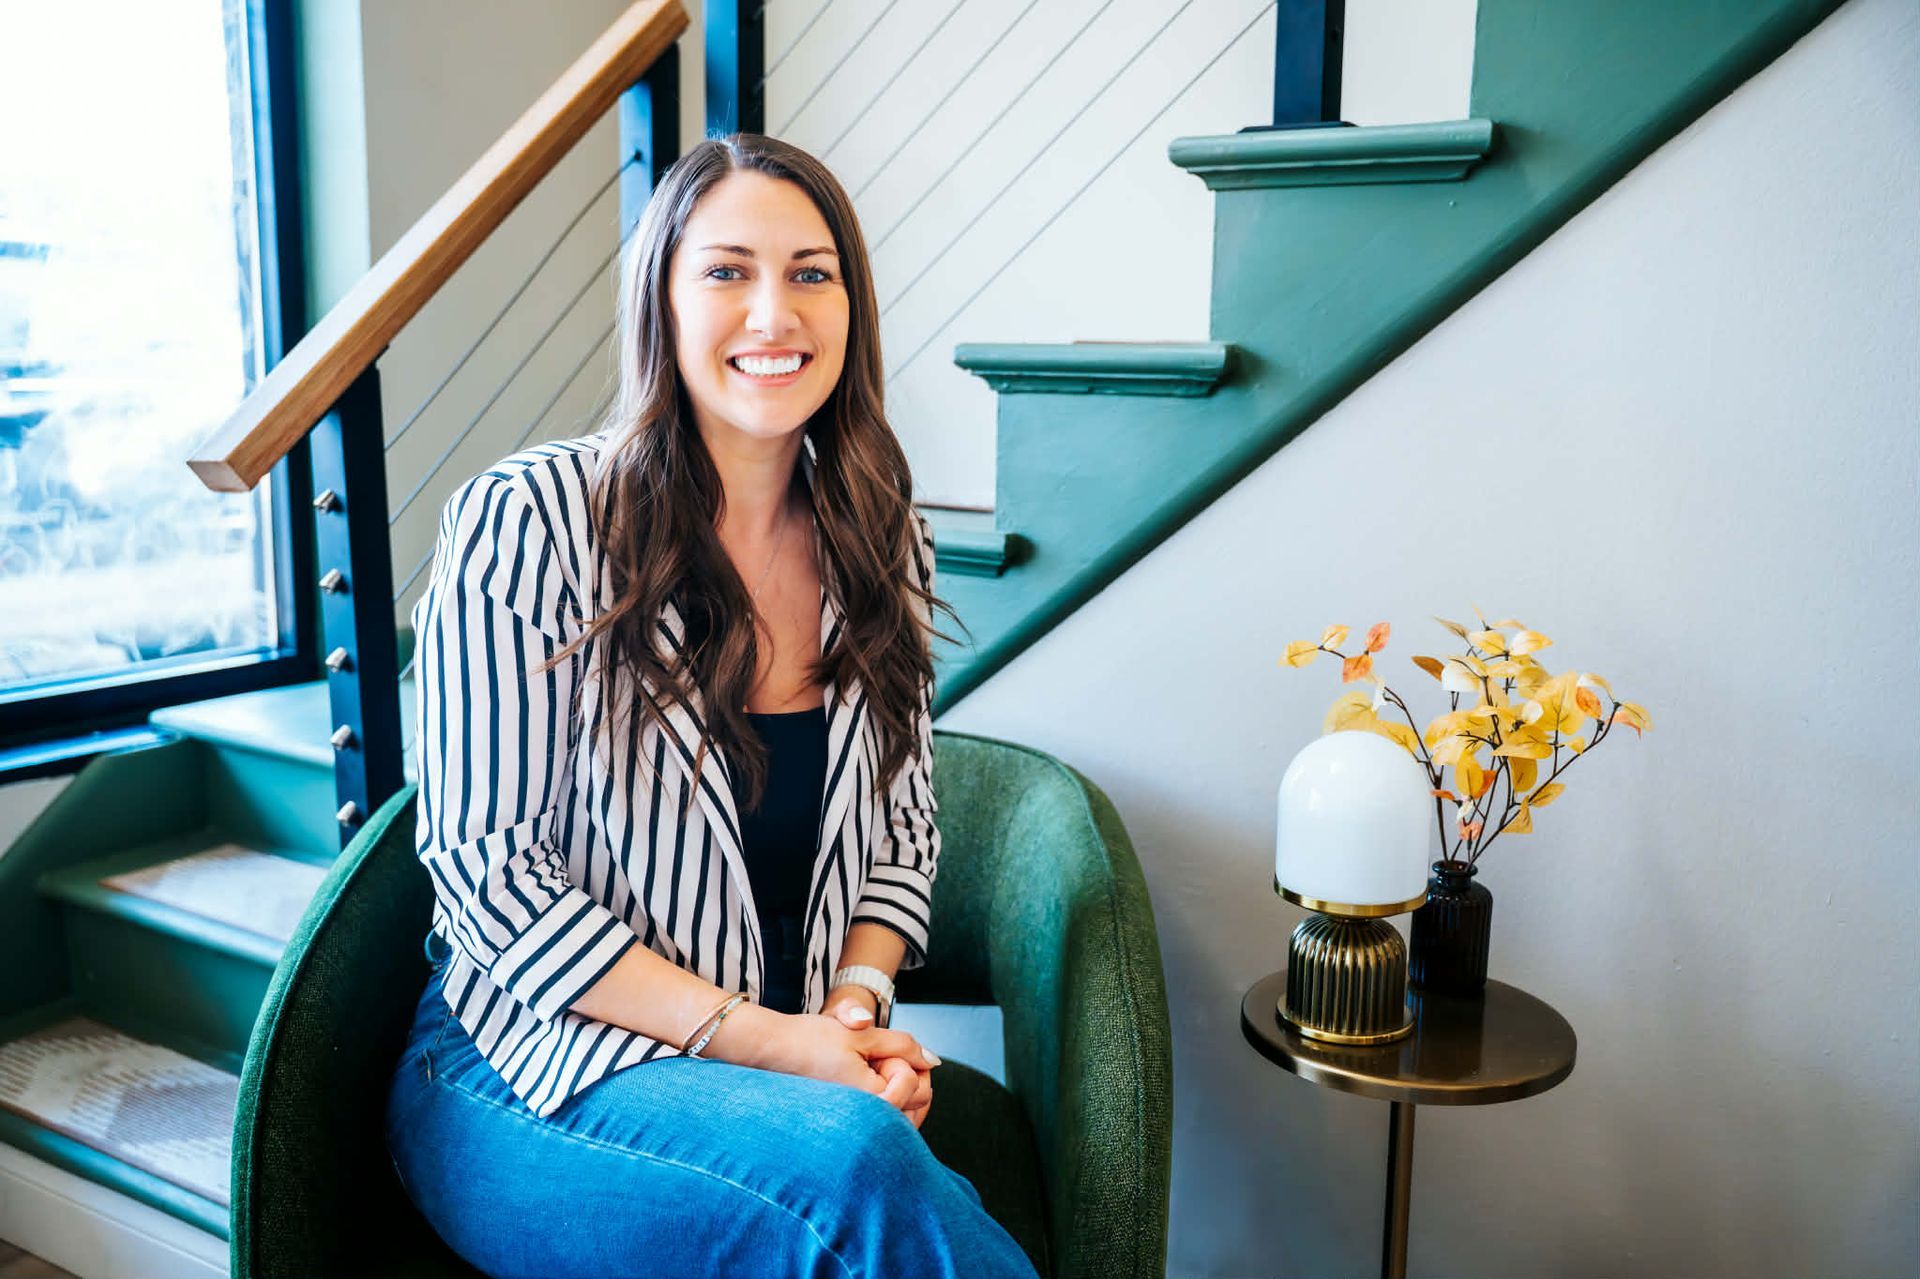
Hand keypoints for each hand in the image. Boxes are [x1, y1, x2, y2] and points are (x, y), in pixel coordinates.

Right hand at [824, 986, 933, 1129]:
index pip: (918, 1084)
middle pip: (918, 1102)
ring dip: (900, 1087)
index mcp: (872, 1101)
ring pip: (905, 1112)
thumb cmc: (810, 1041)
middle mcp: (867, 1122)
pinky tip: (869, 1080)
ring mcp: (858, 1127)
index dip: (904, 1059)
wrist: (771, 1051)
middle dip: (908, 1073)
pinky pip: (886, 1118)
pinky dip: (887, 1098)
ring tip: (872, 1067)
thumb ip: (903, 1046)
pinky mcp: (850, 1126)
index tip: (875, 1050)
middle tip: (878, 1056)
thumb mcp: (862, 1034)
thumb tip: (933, 1061)